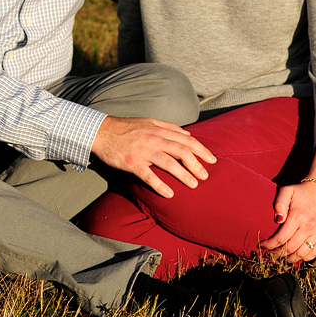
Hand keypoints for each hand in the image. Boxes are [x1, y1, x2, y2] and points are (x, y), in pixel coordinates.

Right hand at [91, 115, 216, 198]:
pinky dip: (160, 185)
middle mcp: (154, 138)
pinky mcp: (132, 162)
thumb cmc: (127, 128)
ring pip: (169, 162)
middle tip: (206, 176)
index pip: (186, 139)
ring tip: (194, 185)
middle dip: (197, 164)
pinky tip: (170, 194)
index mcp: (159, 129)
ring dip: (184, 174)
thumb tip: (188, 134)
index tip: (212, 159)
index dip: (201, 149)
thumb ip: (168, 127)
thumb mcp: (149, 122)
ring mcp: (143, 150)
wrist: (103, 132)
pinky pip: (149, 175)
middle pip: (181, 150)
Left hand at [260, 180, 315, 262]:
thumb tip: (277, 219)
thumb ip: (279, 204)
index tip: (262, 245)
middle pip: (290, 248)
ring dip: (289, 258)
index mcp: (298, 216)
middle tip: (271, 253)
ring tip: (282, 256)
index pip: (281, 238)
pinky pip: (314, 253)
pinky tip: (296, 256)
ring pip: (301, 254)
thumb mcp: (287, 191)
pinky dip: (304, 258)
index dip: (270, 245)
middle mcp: (309, 226)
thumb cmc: (301, 192)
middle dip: (277, 253)